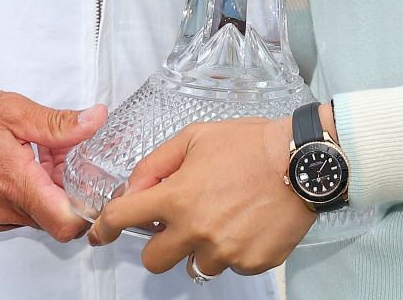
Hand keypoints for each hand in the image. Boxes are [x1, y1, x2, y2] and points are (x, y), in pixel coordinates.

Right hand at [0, 30, 104, 242]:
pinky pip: (18, 207)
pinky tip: (22, 156)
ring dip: (49, 185)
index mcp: (16, 184)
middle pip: (56, 216)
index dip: (92, 211)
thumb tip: (95, 121)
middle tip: (71, 154)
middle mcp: (4, 208)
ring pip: (37, 211)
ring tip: (42, 149)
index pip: (66, 223)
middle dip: (71, 187)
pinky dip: (29, 187)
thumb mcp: (13, 110)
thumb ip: (58, 123)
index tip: (101, 187)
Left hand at [87, 116, 315, 274]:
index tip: (100, 235)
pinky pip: (229, 265)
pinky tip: (246, 222)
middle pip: (154, 260)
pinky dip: (232, 250)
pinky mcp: (251, 263)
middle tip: (177, 223)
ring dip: (199, 247)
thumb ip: (156, 164)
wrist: (302, 160)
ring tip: (222, 217)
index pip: (123, 220)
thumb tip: (133, 189)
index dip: (105, 228)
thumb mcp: (195, 137)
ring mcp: (226, 252)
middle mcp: (197, 231)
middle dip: (159, 243)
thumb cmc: (250, 144)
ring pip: (194, 265)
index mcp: (178, 198)